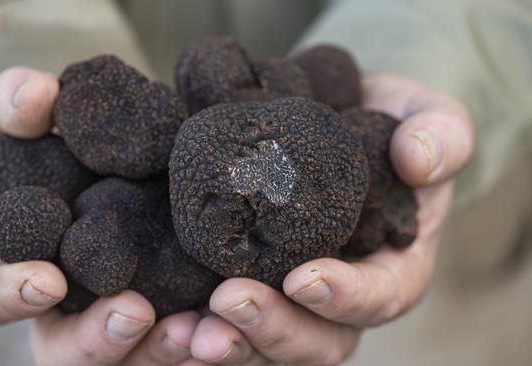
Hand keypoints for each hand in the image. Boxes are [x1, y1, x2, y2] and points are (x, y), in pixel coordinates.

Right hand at [0, 67, 201, 364]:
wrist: (112, 149)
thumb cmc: (53, 140)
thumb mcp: (22, 117)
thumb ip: (14, 105)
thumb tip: (37, 96)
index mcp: (16, 264)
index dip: (13, 293)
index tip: (46, 280)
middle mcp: (64, 304)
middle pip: (66, 349)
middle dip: (96, 341)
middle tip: (134, 314)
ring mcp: (115, 314)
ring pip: (129, 358)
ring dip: (159, 350)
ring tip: (194, 331)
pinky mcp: (167, 311)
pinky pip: (181, 342)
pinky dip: (201, 340)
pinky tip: (224, 325)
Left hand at [188, 73, 473, 364]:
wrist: (336, 118)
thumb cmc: (387, 122)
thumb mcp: (426, 117)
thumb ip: (440, 135)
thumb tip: (418, 159)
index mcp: (393, 265)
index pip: (380, 297)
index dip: (346, 297)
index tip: (303, 278)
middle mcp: (342, 295)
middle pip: (317, 339)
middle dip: (274, 329)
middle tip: (228, 303)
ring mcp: (291, 296)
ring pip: (266, 344)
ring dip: (228, 342)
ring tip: (185, 332)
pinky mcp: (250, 280)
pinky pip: (226, 320)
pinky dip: (197, 327)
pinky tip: (167, 323)